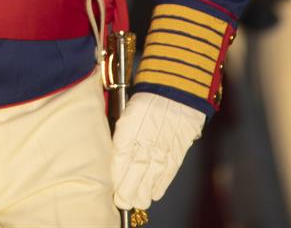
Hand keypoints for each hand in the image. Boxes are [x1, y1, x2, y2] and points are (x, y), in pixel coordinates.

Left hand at [111, 92, 205, 211]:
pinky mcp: (178, 148)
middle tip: (123, 201)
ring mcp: (164, 145)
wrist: (176, 88)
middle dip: (128, 189)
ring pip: (152, 174)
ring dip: (144, 190)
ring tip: (137, 201)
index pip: (120, 157)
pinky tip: (155, 193)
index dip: (116, 176)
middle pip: (136, 170)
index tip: (112, 188)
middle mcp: (146, 139)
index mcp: (130, 127)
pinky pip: (169, 170)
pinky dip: (161, 184)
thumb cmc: (148, 97)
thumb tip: (116, 154)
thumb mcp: (128, 110)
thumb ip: (123, 133)